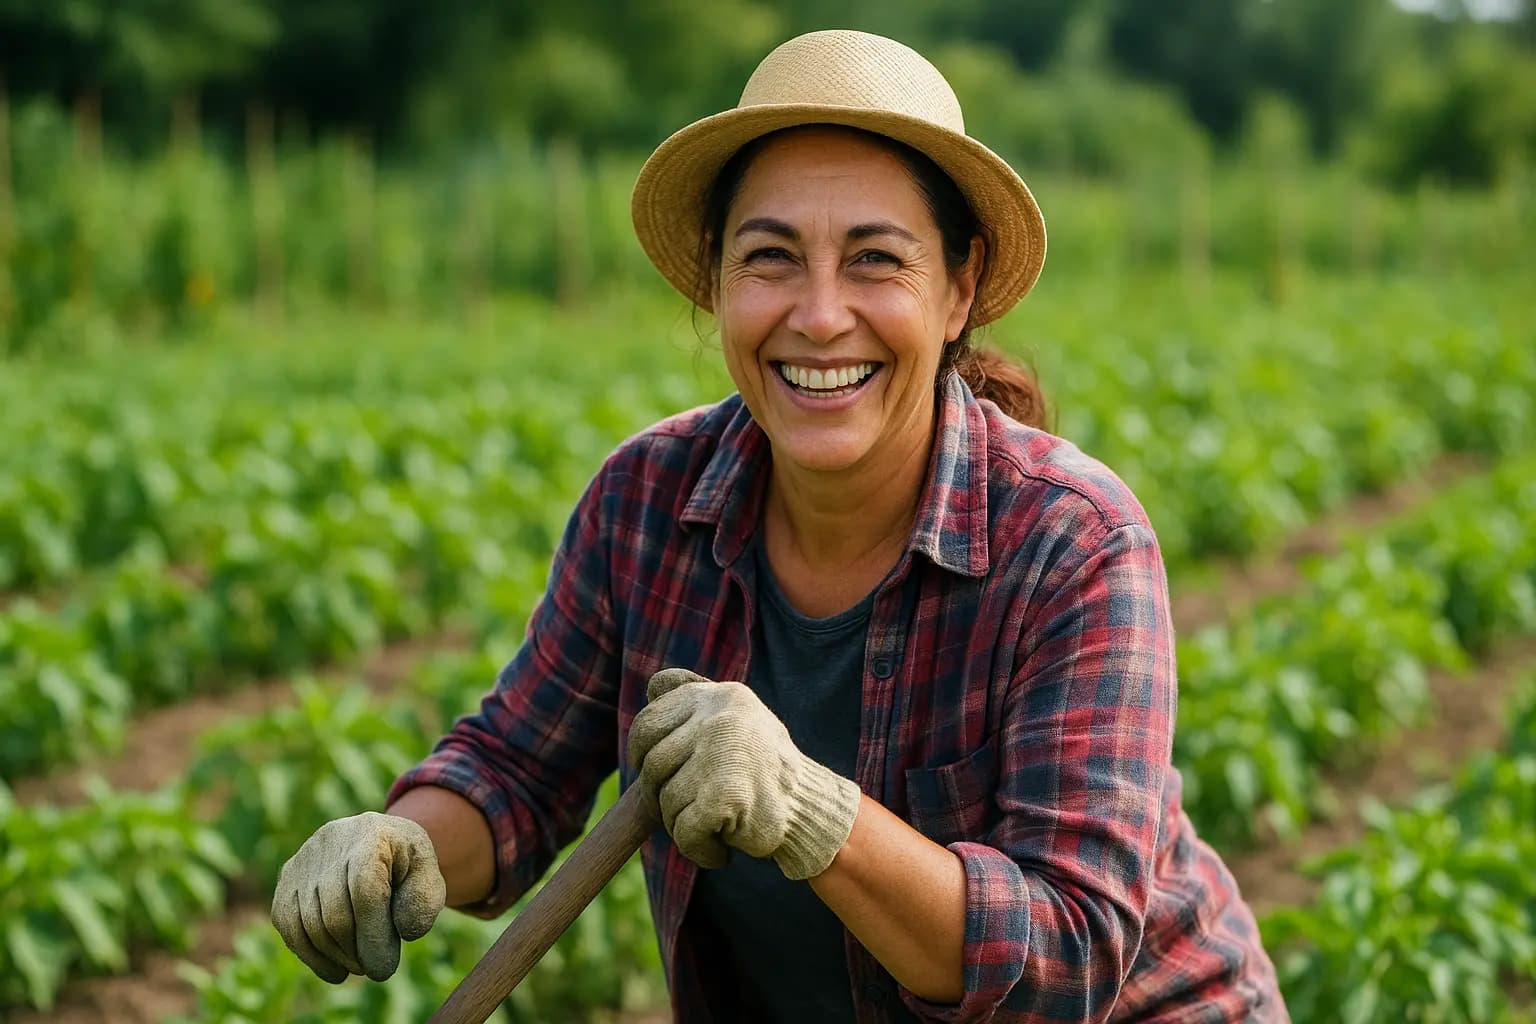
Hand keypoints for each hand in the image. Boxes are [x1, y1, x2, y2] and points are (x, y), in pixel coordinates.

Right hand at [270, 811, 445, 981]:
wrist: (380, 838)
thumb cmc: (407, 865)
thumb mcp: (427, 877)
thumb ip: (423, 903)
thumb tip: (404, 932)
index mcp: (374, 836)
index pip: (365, 893)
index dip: (373, 937)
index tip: (384, 968)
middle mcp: (333, 840)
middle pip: (335, 914)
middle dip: (356, 951)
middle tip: (375, 969)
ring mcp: (305, 858)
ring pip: (309, 924)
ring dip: (335, 956)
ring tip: (360, 966)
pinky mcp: (287, 877)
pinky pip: (288, 924)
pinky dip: (310, 956)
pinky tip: (335, 970)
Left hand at [627, 668, 861, 879]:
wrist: (811, 811)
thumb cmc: (764, 769)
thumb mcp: (735, 718)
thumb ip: (695, 700)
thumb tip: (653, 686)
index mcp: (720, 696)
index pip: (647, 724)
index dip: (642, 756)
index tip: (661, 775)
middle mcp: (721, 719)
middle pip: (652, 765)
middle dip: (663, 795)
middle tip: (695, 806)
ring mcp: (723, 756)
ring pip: (666, 801)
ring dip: (684, 824)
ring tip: (719, 822)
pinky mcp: (726, 797)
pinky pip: (684, 832)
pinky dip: (699, 849)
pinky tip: (722, 850)